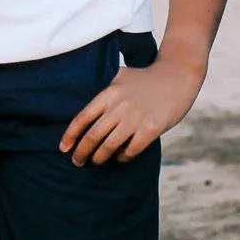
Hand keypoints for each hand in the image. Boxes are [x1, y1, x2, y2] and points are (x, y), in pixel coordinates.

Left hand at [62, 60, 203, 165]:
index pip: (82, 118)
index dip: (70, 135)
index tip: (63, 148)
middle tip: (77, 161)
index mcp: (108, 94)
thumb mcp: (120, 78)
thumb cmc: (146, 79)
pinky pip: (132, 150)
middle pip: (93, 135)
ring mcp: (135, 118)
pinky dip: (123, 157)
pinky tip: (120, 159)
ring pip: (110, 145)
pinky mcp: (151, 129)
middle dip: (82, 152)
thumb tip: (90, 111)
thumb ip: (106, 93)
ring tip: (95, 161)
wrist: (176, 77)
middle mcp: (118, 106)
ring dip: (100, 157)